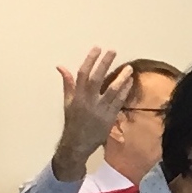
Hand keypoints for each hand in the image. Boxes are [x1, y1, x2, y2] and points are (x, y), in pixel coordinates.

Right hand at [50, 47, 134, 180]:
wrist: (78, 143)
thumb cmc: (73, 121)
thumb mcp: (68, 102)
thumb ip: (68, 84)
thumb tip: (61, 67)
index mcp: (77, 96)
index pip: (82, 74)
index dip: (90, 60)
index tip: (97, 48)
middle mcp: (87, 102)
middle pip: (97, 79)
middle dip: (104, 64)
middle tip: (112, 51)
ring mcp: (99, 110)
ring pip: (111, 91)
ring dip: (121, 78)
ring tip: (128, 68)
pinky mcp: (109, 118)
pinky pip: (119, 102)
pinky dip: (124, 92)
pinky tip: (130, 82)